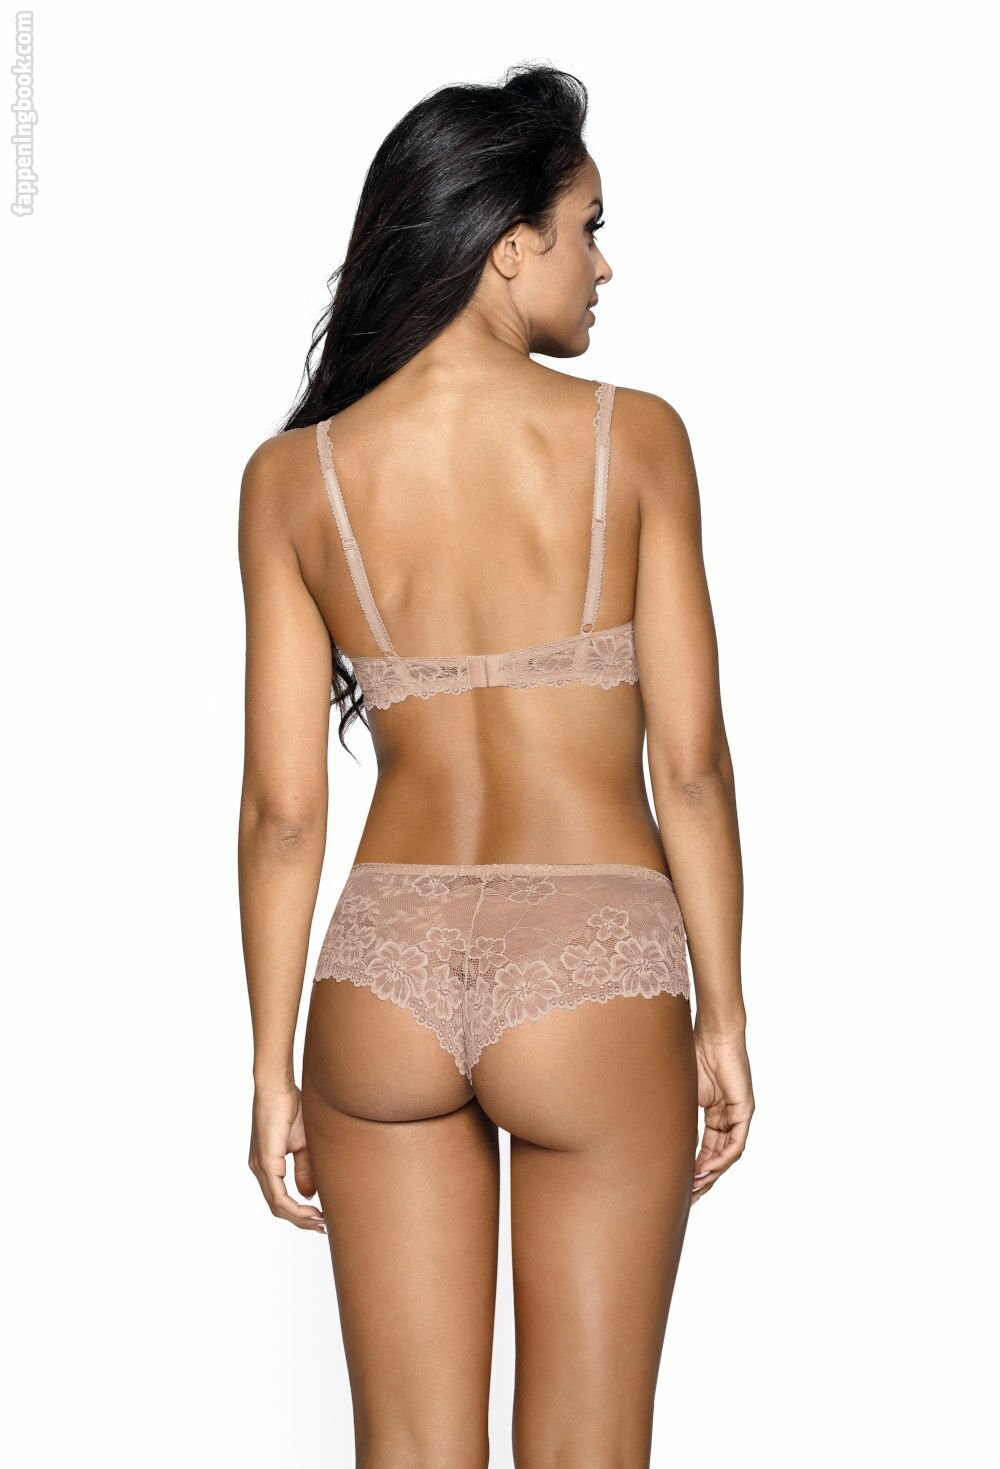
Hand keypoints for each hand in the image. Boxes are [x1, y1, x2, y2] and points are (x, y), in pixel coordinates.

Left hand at [248, 1083, 326, 1232]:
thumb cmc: (291, 1108)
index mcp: (267, 1165)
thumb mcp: (303, 1144)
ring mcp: (260, 1167)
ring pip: (277, 1205)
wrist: (279, 1087)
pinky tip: (309, 1211)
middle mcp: (260, 1169)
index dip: (299, 1213)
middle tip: (322, 1227)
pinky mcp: (265, 1162)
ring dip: (299, 1218)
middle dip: (301, 1221)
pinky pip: (277, 1194)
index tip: (320, 1218)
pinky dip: (293, 1207)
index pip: (280, 1199)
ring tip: (319, 1222)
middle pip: (278, 1208)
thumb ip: (304, 1169)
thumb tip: (308, 1195)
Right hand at [690, 1026, 753, 1203]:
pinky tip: (707, 1170)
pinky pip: (736, 1143)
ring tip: (694, 1187)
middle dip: (703, 1180)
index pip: (706, 1149)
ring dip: (711, 1174)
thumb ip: (676, 1117)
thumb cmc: (692, 1055)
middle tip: (688, 1198)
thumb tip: (655, 1139)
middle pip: (718, 1157)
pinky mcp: (744, 1110)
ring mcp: (737, 1115)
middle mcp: (727, 1117)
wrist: (711, 1034)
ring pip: (727, 1155)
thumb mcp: (680, 1095)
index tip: (680, 1187)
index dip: (693, 1169)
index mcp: (713, 1113)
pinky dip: (722, 1158)